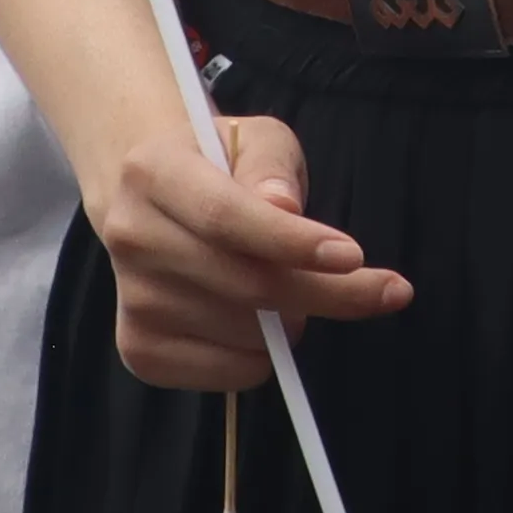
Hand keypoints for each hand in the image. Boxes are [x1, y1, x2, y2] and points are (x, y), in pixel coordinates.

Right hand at [89, 109, 413, 391]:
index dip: (292, 242)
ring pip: (242, 334)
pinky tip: (262, 324)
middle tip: (380, 290)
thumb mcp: (255, 139)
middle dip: (327, 293)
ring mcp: (131, 298)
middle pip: (244, 284)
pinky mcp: (138, 347)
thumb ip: (273, 167)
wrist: (150, 199)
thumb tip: (285, 209)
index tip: (354, 256)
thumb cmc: (220, 164)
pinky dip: (263, 358)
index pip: (225, 218)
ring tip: (294, 292)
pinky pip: (226, 372)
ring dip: (293, 322)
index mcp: (152, 173)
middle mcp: (131, 236)